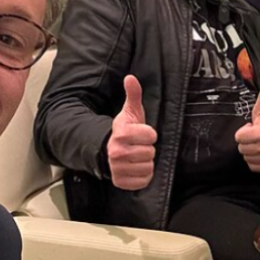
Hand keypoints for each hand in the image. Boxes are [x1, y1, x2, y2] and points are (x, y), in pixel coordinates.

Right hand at [107, 75, 157, 189]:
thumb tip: (131, 77)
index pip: (151, 135)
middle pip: (150, 153)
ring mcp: (118, 169)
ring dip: (146, 163)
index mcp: (121, 133)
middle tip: (139, 146)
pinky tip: (135, 168)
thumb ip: (133, 94)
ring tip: (137, 157)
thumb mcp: (131, 112)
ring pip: (148, 167)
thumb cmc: (125, 131)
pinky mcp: (120, 182)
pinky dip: (143, 176)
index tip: (142, 134)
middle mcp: (116, 152)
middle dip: (147, 149)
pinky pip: (144, 181)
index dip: (150, 134)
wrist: (108, 151)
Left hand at [235, 82, 259, 172]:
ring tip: (258, 143)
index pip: (239, 138)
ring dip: (250, 151)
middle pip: (242, 149)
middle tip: (255, 135)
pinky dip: (255, 160)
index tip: (251, 127)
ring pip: (247, 158)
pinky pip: (253, 166)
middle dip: (246, 141)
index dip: (243, 132)